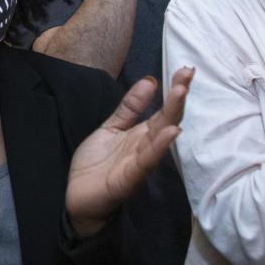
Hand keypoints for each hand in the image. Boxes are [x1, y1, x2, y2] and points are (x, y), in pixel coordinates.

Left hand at [65, 67, 193, 236]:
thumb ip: (130, 107)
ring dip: (172, 116)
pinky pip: (146, 161)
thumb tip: (150, 81)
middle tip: (188, 73)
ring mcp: (139, 163)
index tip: (186, 69)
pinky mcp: (128, 179)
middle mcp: (146, 147)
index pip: (164, 109)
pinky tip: (171, 133)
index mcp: (142, 135)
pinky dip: (159, 147)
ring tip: (181, 93)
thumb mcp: (111, 127)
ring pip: (160, 137)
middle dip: (178, 97)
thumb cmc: (97, 163)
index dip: (175, 90)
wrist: (76, 196)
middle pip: (166, 119)